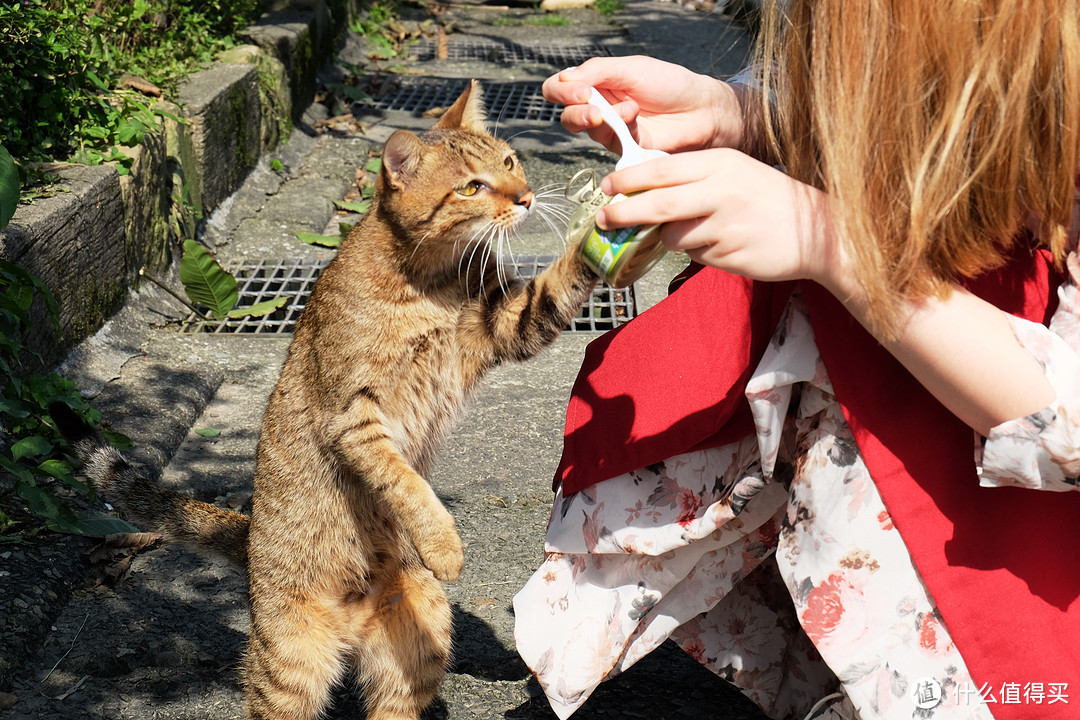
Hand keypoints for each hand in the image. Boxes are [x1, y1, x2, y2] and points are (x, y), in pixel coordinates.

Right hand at [542, 57, 746, 155]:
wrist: (701, 111)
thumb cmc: (671, 85)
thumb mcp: (632, 69)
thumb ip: (598, 71)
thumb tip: (565, 79)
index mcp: (598, 83)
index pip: (560, 88)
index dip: (562, 91)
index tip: (581, 90)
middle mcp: (600, 108)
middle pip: (566, 115)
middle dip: (576, 112)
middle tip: (594, 109)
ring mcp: (611, 131)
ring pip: (585, 132)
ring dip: (601, 120)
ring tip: (628, 111)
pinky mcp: (624, 150)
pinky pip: (608, 145)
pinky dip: (618, 130)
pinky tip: (635, 120)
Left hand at [596, 148, 850, 292]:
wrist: (819, 230)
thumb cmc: (768, 199)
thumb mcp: (734, 173)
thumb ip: (693, 177)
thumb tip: (643, 187)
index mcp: (720, 163)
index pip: (661, 168)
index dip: (628, 178)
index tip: (607, 187)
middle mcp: (720, 190)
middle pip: (656, 203)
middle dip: (624, 212)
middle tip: (604, 219)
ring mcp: (725, 225)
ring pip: (673, 235)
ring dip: (670, 237)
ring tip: (696, 231)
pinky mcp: (729, 253)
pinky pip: (695, 255)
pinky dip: (697, 252)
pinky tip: (721, 244)